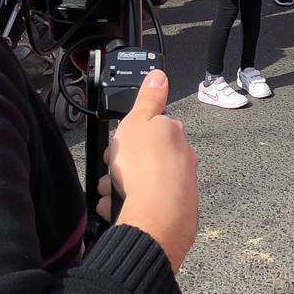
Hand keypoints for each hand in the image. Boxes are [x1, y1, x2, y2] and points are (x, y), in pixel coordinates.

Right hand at [102, 70, 197, 271]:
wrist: (156, 217)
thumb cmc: (146, 167)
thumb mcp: (139, 121)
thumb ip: (149, 98)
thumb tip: (159, 76)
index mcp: (174, 136)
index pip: (151, 129)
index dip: (129, 137)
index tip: (117, 145)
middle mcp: (182, 160)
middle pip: (145, 158)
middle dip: (123, 165)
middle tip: (111, 171)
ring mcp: (179, 187)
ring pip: (143, 182)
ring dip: (121, 187)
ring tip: (111, 194)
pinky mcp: (173, 211)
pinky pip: (144, 204)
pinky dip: (128, 206)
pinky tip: (118, 209)